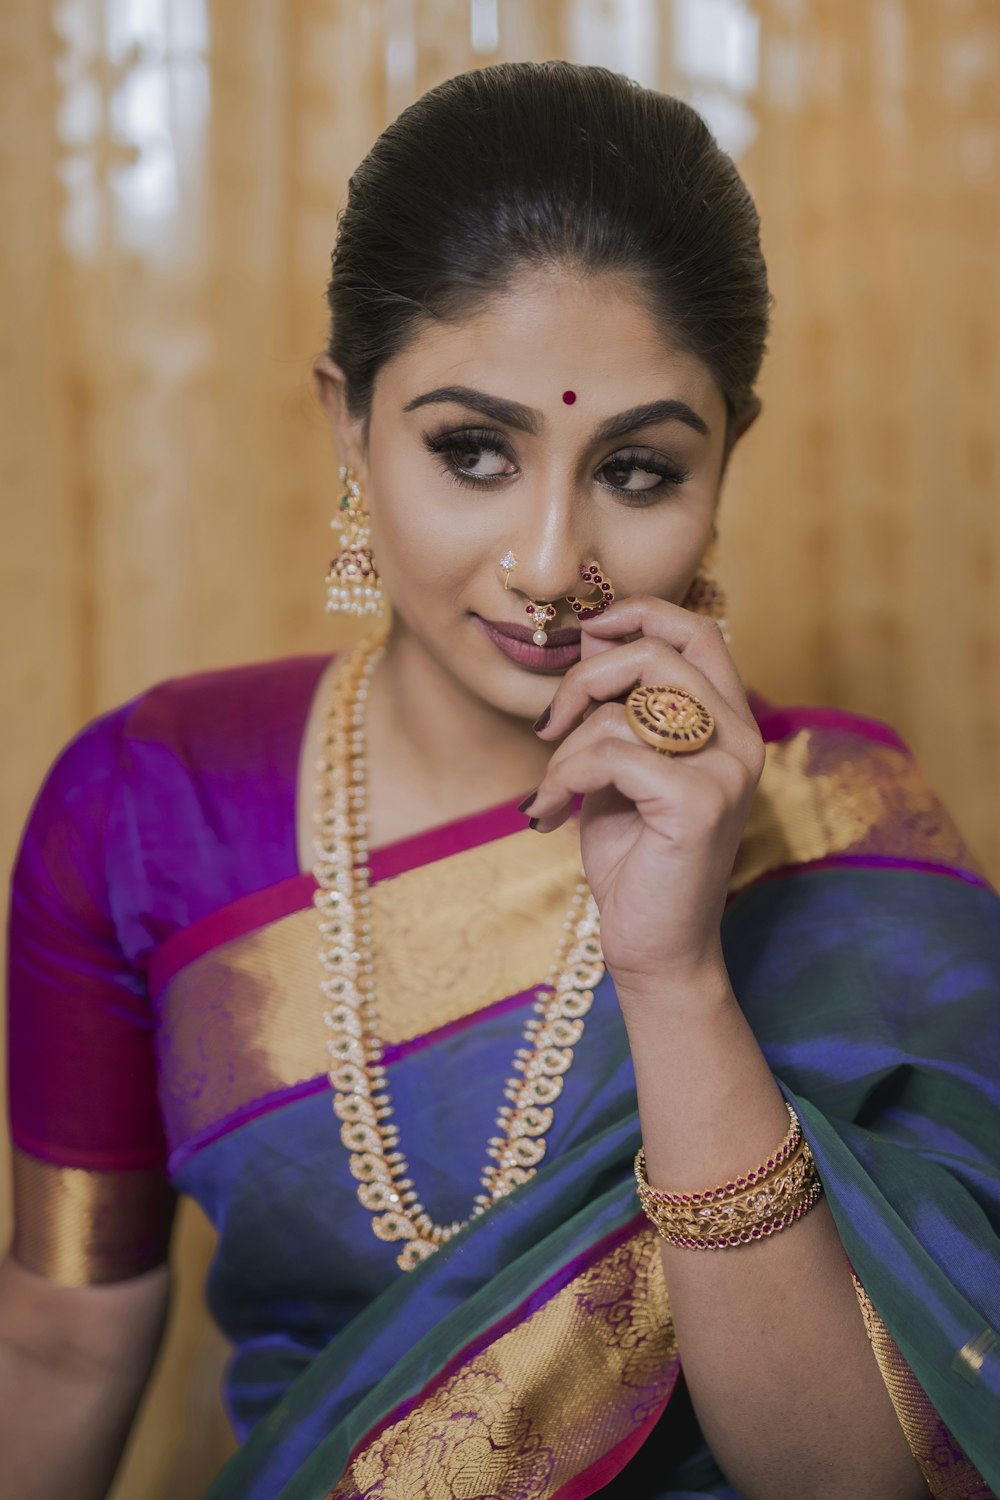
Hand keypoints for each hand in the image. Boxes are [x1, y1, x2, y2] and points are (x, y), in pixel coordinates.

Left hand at [526, 599, 763, 995]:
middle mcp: (740, 739)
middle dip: (584, 677)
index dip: (640, 613)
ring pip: (622, 710)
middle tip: (549, 724)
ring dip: (565, 748)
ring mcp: (727, 770)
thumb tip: (591, 639)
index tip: (587, 633)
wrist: (654, 944)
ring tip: (551, 789)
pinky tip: (547, 814)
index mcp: (729, 722)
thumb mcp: (620, 765)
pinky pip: (609, 755)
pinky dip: (563, 779)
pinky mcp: (699, 803)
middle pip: (656, 653)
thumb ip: (618, 707)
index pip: (698, 631)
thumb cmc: (634, 855)